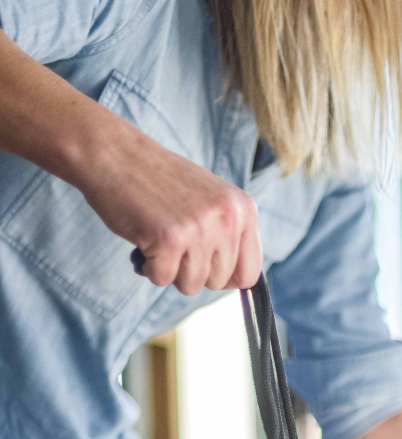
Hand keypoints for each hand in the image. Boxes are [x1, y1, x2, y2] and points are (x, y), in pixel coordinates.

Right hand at [81, 116, 261, 294]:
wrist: (114, 152)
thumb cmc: (158, 180)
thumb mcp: (209, 200)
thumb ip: (228, 234)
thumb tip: (238, 282)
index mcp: (243, 209)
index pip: (249, 273)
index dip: (225, 278)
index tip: (204, 266)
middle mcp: (228, 218)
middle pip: (219, 283)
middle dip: (193, 271)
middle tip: (174, 241)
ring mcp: (200, 229)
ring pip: (191, 285)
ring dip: (169, 269)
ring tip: (158, 236)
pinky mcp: (170, 239)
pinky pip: (162, 279)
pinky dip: (148, 266)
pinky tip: (143, 238)